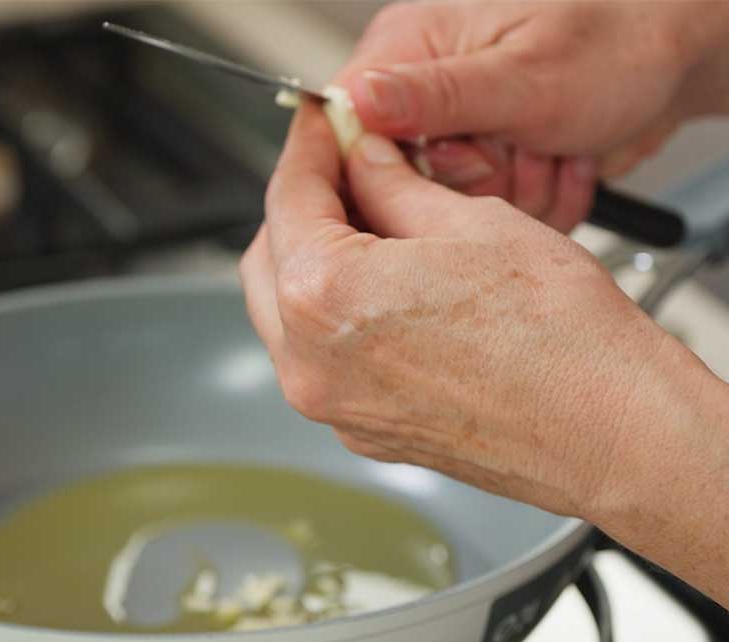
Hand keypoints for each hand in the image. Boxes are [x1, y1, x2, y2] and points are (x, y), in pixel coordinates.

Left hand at [241, 104, 697, 520]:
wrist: (607, 431)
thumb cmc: (559, 338)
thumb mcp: (470, 222)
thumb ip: (393, 186)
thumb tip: (364, 160)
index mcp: (323, 296)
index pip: (286, 198)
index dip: (309, 149)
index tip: (325, 129)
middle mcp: (309, 362)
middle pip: (269, 257)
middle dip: (301, 206)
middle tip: (348, 171)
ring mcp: (331, 406)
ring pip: (287, 312)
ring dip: (313, 261)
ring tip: (373, 227)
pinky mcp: (359, 432)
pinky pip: (321, 356)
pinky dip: (334, 314)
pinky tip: (384, 287)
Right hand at [336, 1, 728, 226]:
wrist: (678, 63)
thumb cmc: (616, 41)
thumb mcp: (521, 74)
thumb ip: (432, 95)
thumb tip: (355, 101)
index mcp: (411, 48)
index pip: (346, 122)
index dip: (382, 162)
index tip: (442, 162)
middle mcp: (426, 91)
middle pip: (403, 181)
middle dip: (476, 179)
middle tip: (520, 144)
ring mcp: (460, 132)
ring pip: (453, 210)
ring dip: (519, 188)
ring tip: (555, 145)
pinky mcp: (490, 165)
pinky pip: (491, 218)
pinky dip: (539, 197)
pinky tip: (564, 158)